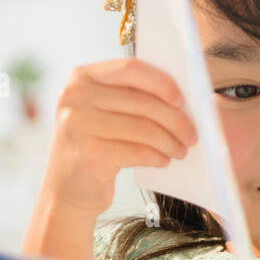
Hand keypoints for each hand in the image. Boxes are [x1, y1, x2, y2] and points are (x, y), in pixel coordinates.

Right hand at [40, 58, 198, 215]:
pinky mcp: (88, 153)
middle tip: (192, 135)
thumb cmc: (95, 147)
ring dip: (169, 141)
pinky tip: (164, 160)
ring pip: (143, 128)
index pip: (130, 69)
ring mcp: (78, 124)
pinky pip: (137, 152)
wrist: (67, 190)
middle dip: (175, 119)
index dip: (161, 83)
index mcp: (82, 77)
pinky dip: (157, 156)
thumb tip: (180, 99)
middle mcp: (75, 96)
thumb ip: (130, 98)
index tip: (182, 100)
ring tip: (180, 150)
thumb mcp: (103, 113)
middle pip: (141, 102)